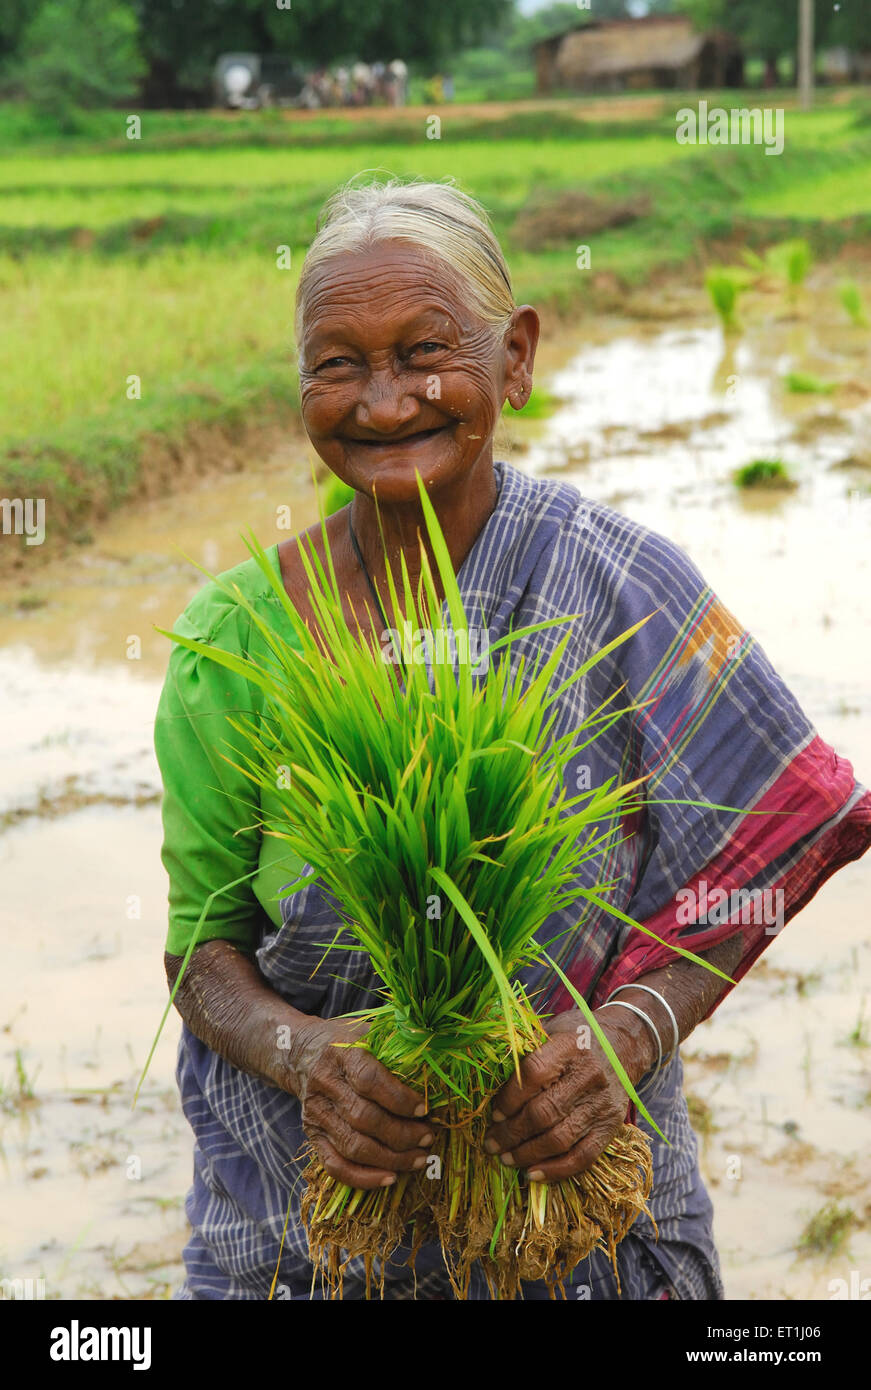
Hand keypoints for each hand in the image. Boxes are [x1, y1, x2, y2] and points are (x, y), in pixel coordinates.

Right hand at [290, 1016, 433, 1189]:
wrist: (302, 1052)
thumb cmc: (347, 1042)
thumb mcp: (368, 1031)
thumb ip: (396, 1044)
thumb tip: (436, 1063)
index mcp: (341, 1054)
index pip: (369, 1080)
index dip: (400, 1099)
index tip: (425, 1109)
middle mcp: (325, 1085)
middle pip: (364, 1118)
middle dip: (402, 1134)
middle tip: (429, 1137)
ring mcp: (316, 1114)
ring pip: (353, 1146)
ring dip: (391, 1158)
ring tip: (419, 1159)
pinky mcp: (312, 1136)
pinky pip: (335, 1166)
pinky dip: (364, 1178)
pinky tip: (390, 1177)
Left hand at [483, 1008, 643, 1183]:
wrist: (625, 1045)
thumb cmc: (578, 1038)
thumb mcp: (552, 1029)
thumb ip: (525, 1050)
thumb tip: (488, 1077)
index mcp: (570, 1046)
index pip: (534, 1073)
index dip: (510, 1097)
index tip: (494, 1113)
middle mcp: (589, 1075)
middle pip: (544, 1112)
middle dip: (512, 1133)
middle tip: (491, 1144)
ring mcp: (601, 1104)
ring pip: (560, 1139)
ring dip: (527, 1154)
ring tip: (506, 1158)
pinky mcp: (611, 1126)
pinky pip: (583, 1157)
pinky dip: (556, 1170)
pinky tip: (532, 1173)